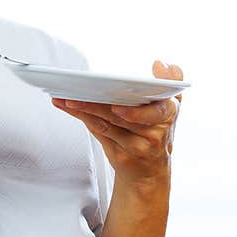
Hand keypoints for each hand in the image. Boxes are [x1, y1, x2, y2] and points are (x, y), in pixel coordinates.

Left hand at [52, 60, 182, 186]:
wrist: (150, 172)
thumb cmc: (155, 130)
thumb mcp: (168, 105)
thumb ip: (168, 82)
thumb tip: (161, 63)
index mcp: (169, 114)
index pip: (160, 112)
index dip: (139, 113)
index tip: (118, 108)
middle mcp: (156, 134)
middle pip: (123, 117)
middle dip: (98, 106)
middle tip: (79, 95)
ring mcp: (137, 147)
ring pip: (107, 125)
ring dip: (84, 109)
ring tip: (66, 98)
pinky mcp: (121, 156)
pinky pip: (99, 132)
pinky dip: (82, 117)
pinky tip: (67, 106)